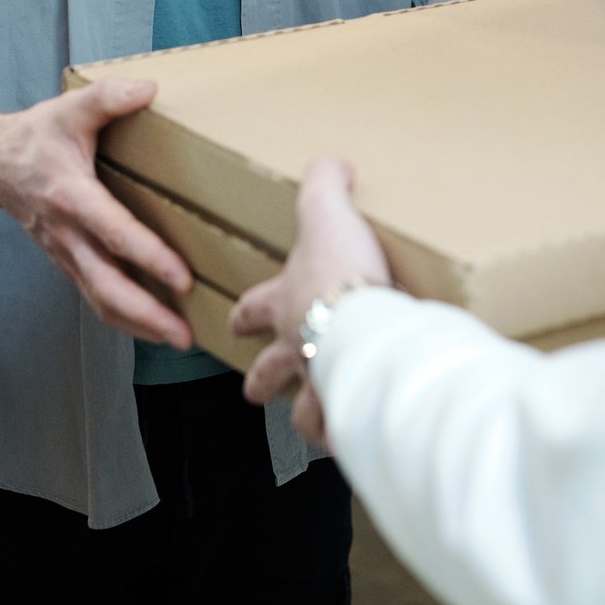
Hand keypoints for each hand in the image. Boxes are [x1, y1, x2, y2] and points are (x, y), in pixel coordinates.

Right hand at [0, 79, 194, 347]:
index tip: (182, 278)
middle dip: (146, 314)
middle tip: (185, 334)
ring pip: (100, 300)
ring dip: (139, 325)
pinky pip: (95, 298)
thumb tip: (149, 89)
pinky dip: (125, 318)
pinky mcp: (68, 263)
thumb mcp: (70, 108)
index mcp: (70, 194)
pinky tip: (155, 326)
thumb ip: (108, 97)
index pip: (113, 233)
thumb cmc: (37, 136)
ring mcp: (65, 254)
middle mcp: (67, 233)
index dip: (148, 257)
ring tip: (179, 338)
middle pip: (106, 286)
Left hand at [231, 157, 392, 444]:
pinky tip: (364, 441)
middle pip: (267, 373)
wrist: (367, 322)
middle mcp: (297, 347)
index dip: (244, 314)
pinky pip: (350, 431)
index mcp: (285, 303)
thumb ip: (325, 184)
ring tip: (318, 426)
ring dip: (308, 418)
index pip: (252, 309)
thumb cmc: (341, 272)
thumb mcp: (328, 212)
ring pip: (304, 412)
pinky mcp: (353, 407)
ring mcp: (322, 382)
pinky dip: (354, 438)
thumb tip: (330, 163)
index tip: (237, 321)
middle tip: (257, 391)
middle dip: (261, 381)